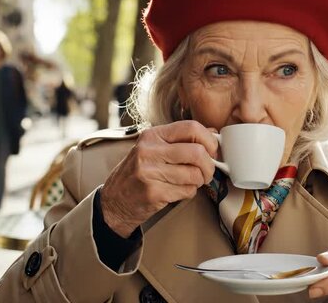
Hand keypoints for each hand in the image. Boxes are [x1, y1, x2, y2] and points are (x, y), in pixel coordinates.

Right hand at [100, 121, 217, 237]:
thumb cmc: (138, 173)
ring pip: (194, 174)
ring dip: (198, 182)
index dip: (209, 140)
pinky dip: (188, 193)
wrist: (114, 200)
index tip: (212, 151)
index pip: (191, 127)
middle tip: (207, 172)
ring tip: (188, 182)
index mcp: (152, 136)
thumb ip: (180, 141)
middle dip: (209, 166)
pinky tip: (176, 191)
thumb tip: (213, 135)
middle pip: (197, 152)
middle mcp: (149, 151)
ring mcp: (149, 172)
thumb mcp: (154, 149)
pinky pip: (187, 191)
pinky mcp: (153, 192)